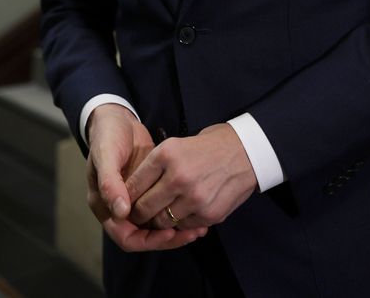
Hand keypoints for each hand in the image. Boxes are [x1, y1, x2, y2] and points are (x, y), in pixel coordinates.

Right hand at [85, 104, 207, 251]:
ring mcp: (137, 200)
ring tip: (199, 227)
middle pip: (145, 236)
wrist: (117, 118)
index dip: (148, 239)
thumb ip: (110, 184)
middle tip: (192, 234)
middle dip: (168, 238)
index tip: (168, 233)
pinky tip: (196, 213)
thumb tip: (121, 213)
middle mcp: (121, 209)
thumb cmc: (107, 136)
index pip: (126, 237)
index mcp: (105, 206)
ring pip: (157, 225)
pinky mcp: (151, 189)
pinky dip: (178, 212)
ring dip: (176, 228)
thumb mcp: (106, 155)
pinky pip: (164, 209)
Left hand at [126, 123, 257, 230]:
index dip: (126, 196)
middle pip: (144, 209)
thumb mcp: (174, 145)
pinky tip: (185, 209)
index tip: (125, 201)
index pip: (133, 186)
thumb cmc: (205, 147)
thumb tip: (130, 192)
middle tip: (139, 213)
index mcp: (166, 155)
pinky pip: (184, 226)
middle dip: (138, 214)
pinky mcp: (209, 214)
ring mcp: (195, 198)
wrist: (244, 151)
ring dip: (159, 220)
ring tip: (162, 211)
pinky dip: (181, 221)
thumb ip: (152, 167)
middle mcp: (179, 177)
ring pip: (162, 222)